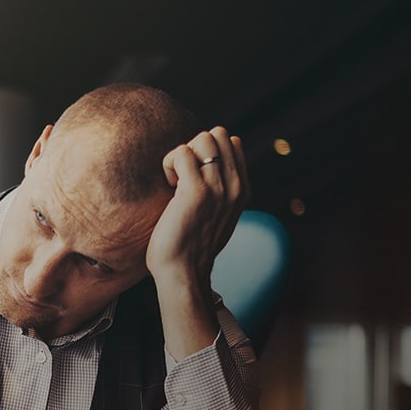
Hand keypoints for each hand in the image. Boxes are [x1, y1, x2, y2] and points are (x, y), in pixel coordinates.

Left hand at [145, 127, 250, 290]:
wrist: (182, 274)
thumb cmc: (189, 248)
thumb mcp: (217, 217)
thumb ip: (221, 192)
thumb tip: (208, 167)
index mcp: (242, 190)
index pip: (232, 142)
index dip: (207, 152)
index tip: (195, 177)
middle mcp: (235, 187)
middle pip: (218, 134)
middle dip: (195, 148)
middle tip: (182, 177)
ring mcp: (218, 188)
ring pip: (202, 139)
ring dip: (182, 154)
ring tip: (175, 181)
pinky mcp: (196, 192)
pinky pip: (182, 152)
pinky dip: (169, 163)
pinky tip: (168, 186)